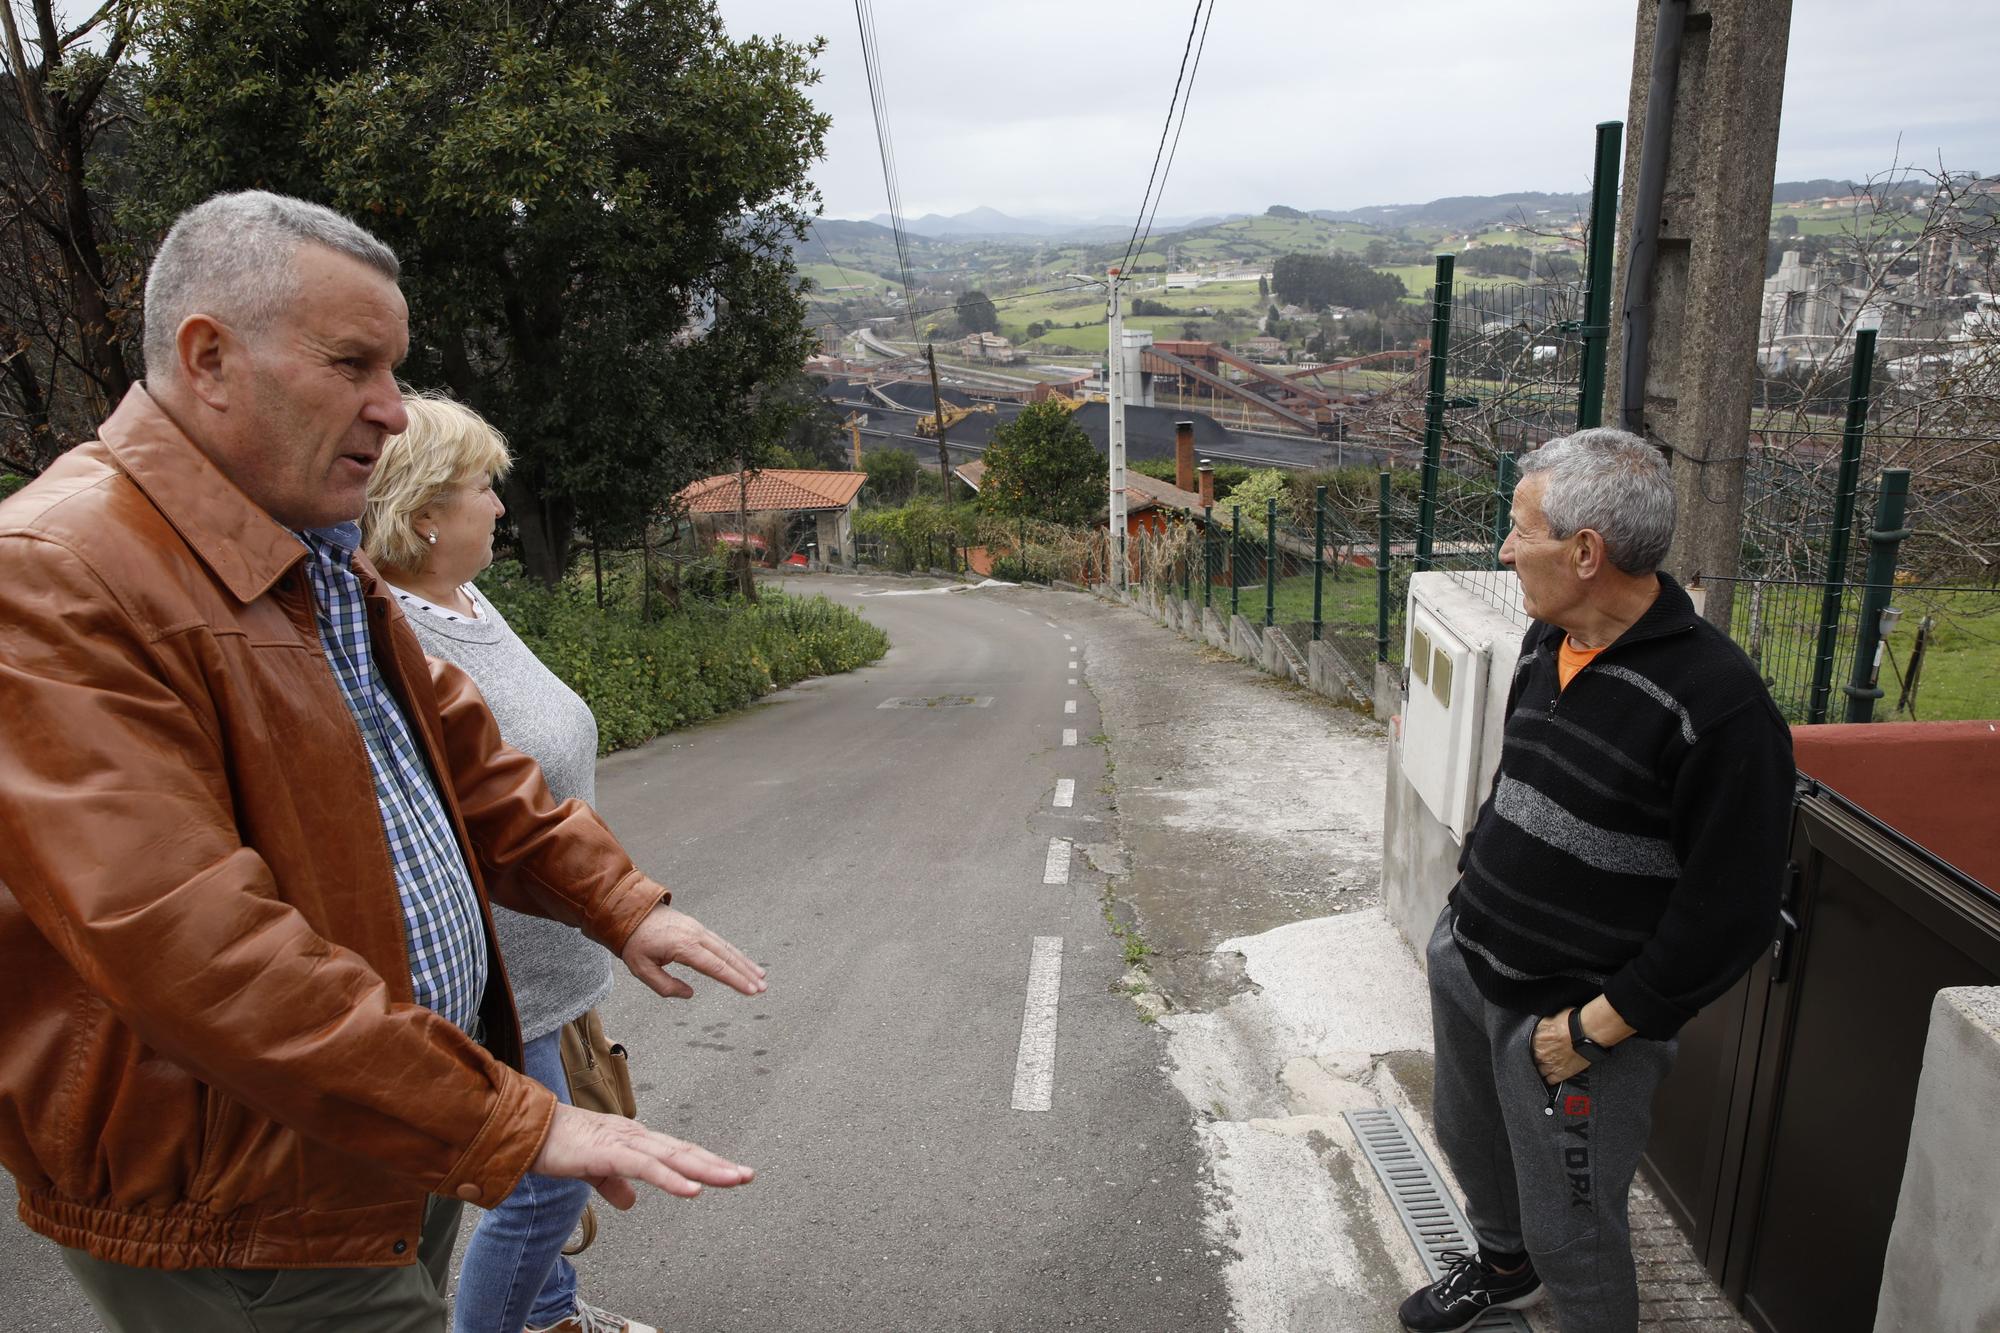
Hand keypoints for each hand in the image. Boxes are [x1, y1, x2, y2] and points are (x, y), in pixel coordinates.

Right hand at [532, 1102, 753, 1208]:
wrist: (528, 1131)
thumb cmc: (558, 1146)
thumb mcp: (592, 1171)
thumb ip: (614, 1185)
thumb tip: (631, 1202)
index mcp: (635, 1141)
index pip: (679, 1153)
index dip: (706, 1163)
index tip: (733, 1172)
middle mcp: (637, 1137)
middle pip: (685, 1152)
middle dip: (718, 1165)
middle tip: (748, 1175)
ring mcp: (625, 1142)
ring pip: (674, 1157)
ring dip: (706, 1169)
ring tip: (734, 1179)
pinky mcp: (610, 1152)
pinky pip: (647, 1167)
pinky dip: (672, 1178)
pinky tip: (692, 1190)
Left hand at [621, 905, 766, 998]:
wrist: (629, 910)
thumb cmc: (634, 942)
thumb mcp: (641, 970)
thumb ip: (665, 986)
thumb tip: (689, 993)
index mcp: (683, 946)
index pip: (715, 967)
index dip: (735, 980)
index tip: (751, 990)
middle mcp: (696, 935)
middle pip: (727, 957)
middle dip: (746, 973)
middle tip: (764, 987)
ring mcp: (698, 929)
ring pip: (727, 948)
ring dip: (745, 962)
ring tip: (761, 975)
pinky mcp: (697, 927)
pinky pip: (720, 942)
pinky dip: (734, 953)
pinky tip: (742, 961)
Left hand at [1532, 1009, 1591, 1084]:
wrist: (1587, 1033)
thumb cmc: (1574, 1023)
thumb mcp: (1552, 1018)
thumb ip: (1544, 1026)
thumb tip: (1542, 1027)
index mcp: (1536, 1039)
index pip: (1529, 1046)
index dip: (1534, 1047)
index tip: (1538, 1047)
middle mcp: (1540, 1053)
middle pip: (1534, 1058)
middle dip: (1539, 1057)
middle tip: (1546, 1055)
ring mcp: (1550, 1065)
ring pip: (1540, 1070)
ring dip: (1543, 1068)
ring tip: (1549, 1065)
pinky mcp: (1560, 1074)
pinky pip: (1550, 1080)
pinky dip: (1550, 1079)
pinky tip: (1552, 1076)